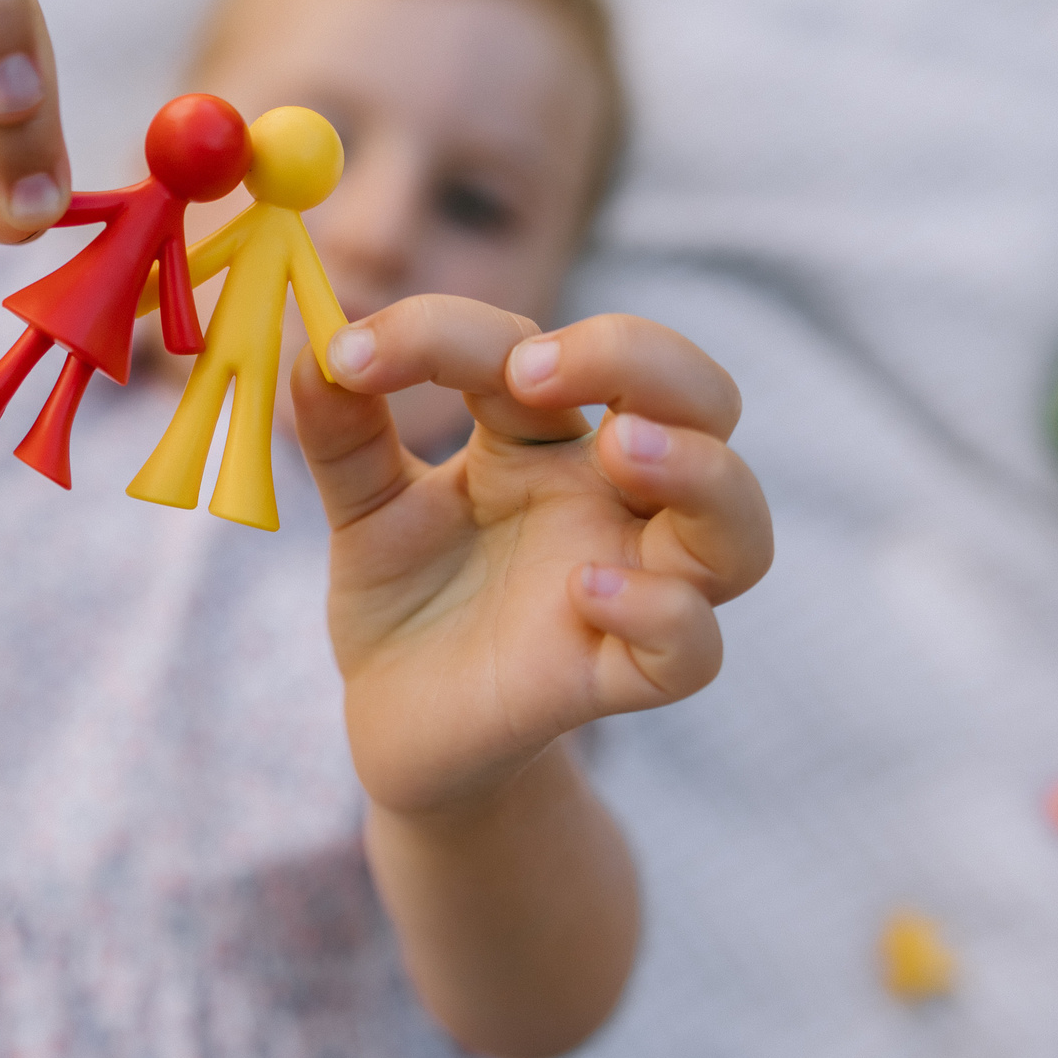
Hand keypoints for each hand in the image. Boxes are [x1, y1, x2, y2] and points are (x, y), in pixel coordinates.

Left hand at [295, 299, 772, 818]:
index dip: (453, 333)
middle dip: (642, 359)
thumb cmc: (403, 599)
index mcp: (548, 441)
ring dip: (698, 470)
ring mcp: (628, 585)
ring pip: (740, 526)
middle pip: (702, 401)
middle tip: (535, 367)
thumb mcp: (362, 506)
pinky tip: (585, 594)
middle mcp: (610, 502)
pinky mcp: (617, 677)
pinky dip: (660, 611)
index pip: (543, 349)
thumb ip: (342, 432)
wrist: (397, 724)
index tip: (355, 355)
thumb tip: (317, 349)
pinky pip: (693, 648)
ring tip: (620, 446)